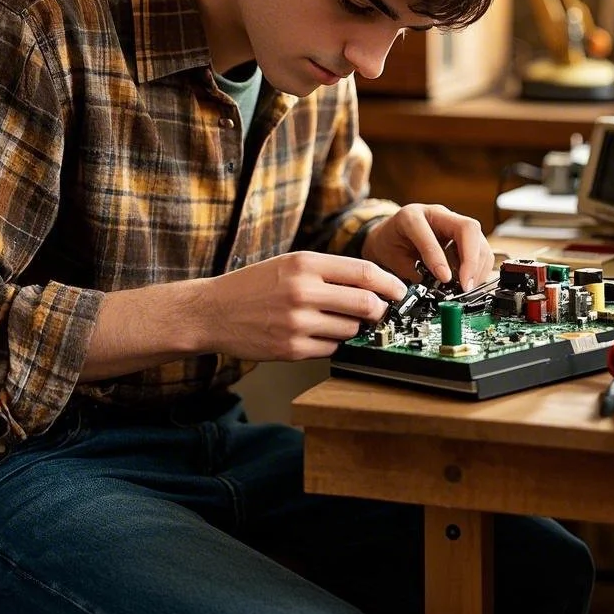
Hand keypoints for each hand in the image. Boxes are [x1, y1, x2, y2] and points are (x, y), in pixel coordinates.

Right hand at [200, 252, 406, 360]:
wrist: (212, 311)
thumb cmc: (253, 286)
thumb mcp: (289, 264)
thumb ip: (329, 272)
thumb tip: (373, 286)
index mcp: (304, 263)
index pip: (364, 272)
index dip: (390, 283)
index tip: (400, 291)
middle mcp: (303, 291)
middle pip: (366, 303)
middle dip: (379, 310)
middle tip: (378, 312)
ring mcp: (298, 322)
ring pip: (351, 329)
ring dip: (351, 328)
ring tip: (332, 321)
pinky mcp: (293, 349)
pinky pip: (331, 349)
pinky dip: (331, 344)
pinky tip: (313, 334)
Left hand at [360, 205, 493, 291]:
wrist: (388, 235)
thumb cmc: (389, 244)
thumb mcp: (392, 259)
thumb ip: (412, 271)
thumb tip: (436, 289)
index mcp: (410, 217)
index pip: (429, 233)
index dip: (438, 257)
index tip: (445, 279)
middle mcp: (436, 214)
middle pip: (467, 228)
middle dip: (471, 260)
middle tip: (466, 285)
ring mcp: (452, 221)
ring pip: (478, 238)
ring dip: (477, 266)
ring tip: (466, 287)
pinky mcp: (462, 233)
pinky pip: (479, 248)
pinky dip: (478, 267)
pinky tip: (468, 281)